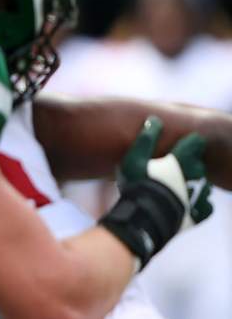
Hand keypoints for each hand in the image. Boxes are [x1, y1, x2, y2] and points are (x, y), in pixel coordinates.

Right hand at [100, 116, 213, 268]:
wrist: (145, 220)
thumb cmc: (137, 186)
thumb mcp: (134, 159)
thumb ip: (145, 138)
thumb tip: (155, 119)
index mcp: (181, 160)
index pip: (196, 143)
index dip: (191, 142)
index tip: (183, 143)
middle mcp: (195, 176)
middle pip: (200, 164)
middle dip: (191, 164)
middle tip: (175, 166)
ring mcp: (198, 196)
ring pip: (205, 185)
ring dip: (196, 183)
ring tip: (181, 185)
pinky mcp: (198, 214)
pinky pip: (207, 206)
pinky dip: (200, 203)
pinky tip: (190, 202)